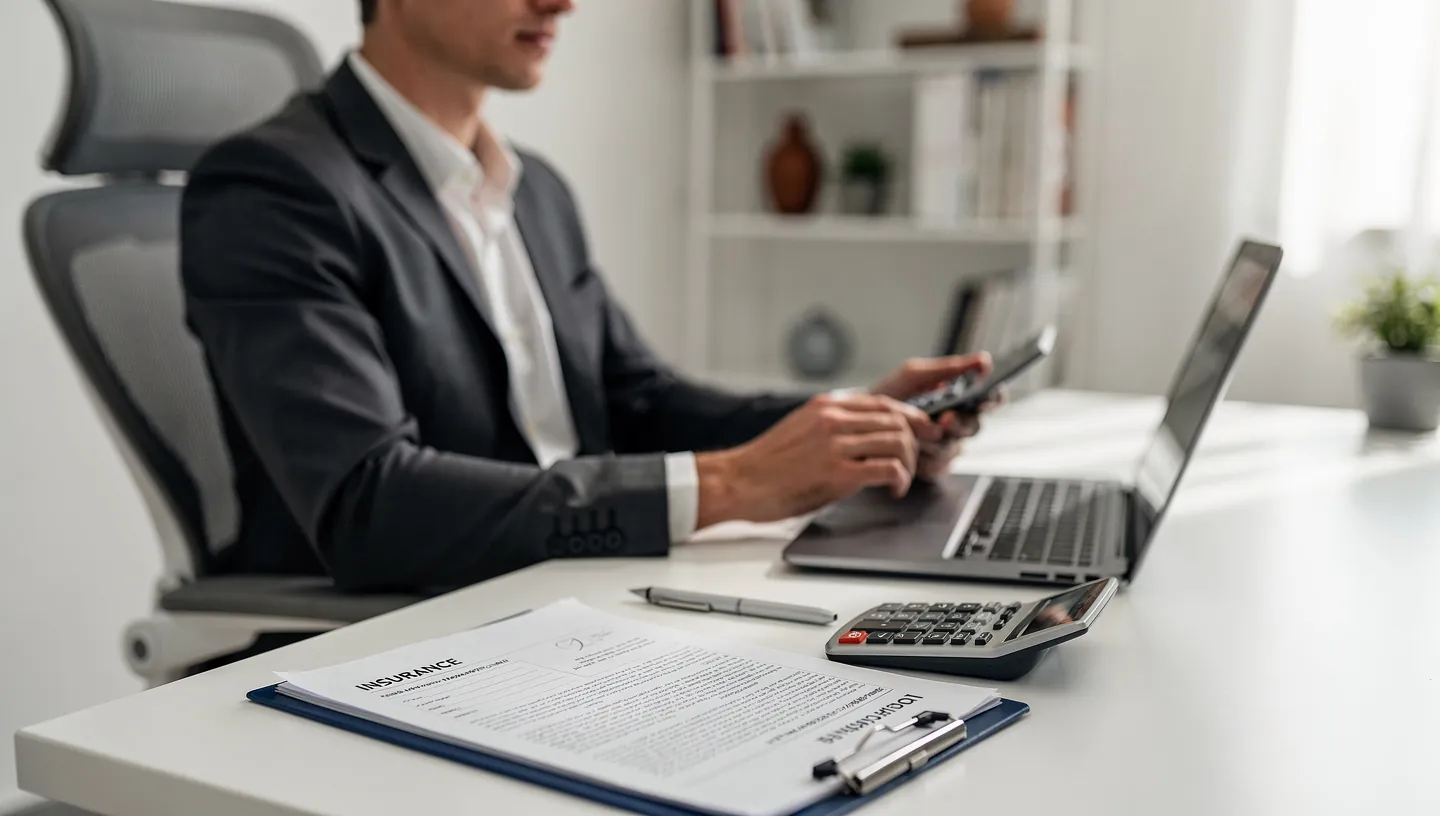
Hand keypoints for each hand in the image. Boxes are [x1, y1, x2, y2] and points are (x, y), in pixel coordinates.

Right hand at [693, 393, 929, 526]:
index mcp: (827, 406)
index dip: (912, 417)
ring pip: (898, 442)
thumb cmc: (767, 464)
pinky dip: (899, 481)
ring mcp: (836, 444)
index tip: (923, 433)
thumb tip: (867, 435)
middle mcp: (833, 419)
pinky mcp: (837, 472)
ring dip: (909, 465)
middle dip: (915, 444)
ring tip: (899, 481)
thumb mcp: (803, 429)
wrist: (738, 481)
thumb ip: (834, 426)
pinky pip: (888, 469)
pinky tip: (891, 491)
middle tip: (912, 464)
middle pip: (898, 420)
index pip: (885, 402)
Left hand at [870, 353, 1001, 479]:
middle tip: (945, 418)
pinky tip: (909, 451)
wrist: (857, 422)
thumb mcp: (914, 375)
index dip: (992, 399)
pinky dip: (922, 458)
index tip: (984, 399)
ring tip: (915, 434)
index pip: (989, 399)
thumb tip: (983, 360)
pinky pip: (938, 466)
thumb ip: (948, 368)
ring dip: (933, 441)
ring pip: (954, 447)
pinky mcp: (932, 467)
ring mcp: (945, 447)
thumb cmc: (887, 395)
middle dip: (958, 423)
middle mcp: (956, 424)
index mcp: (957, 399)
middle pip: (973, 427)